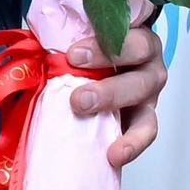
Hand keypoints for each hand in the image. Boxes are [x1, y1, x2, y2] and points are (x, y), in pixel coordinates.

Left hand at [72, 12, 169, 170]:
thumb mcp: (84, 34)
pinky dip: (131, 145)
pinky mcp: (144, 120)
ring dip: (116, 115)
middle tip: (79, 100)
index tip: (73, 55)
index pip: (128, 38)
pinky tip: (113, 155)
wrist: (103, 65)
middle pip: (139, 78)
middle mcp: (150, 66)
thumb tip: (39, 51)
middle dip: (109, 89)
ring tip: (96, 129)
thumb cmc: (93, 45)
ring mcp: (149, 96)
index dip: (103, 48)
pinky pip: (144, 133)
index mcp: (137, 38)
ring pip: (146, 108)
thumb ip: (69, 36)